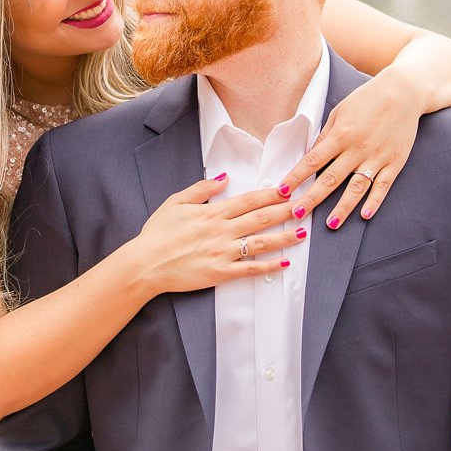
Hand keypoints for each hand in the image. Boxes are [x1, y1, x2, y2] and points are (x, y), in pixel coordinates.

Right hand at [132, 175, 306, 293]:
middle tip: (306, 206)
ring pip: (261, 243)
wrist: (144, 263)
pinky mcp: (220, 272)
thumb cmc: (156, 234)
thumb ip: (200, 190)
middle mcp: (222, 230)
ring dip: (284, 237)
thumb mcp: (175, 203)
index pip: (249, 200)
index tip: (289, 189)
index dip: (271, 194)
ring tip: (303, 233)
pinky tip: (285, 263)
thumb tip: (222, 178)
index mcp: (212, 213)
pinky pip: (250, 269)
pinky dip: (269, 266)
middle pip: (261, 218)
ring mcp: (223, 252)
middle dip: (286, 211)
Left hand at [278, 68, 421, 230]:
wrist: (404, 92)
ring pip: (357, 187)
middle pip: (331, 179)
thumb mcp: (340, 112)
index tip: (281, 191)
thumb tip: (311, 155)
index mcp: (340, 135)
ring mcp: (377, 157)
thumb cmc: (367, 100)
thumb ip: (326, 136)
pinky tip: (364, 215)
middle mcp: (357, 149)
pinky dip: (375, 201)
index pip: (312, 161)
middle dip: (312, 198)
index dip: (295, 178)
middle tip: (296, 215)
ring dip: (343, 207)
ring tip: (330, 224)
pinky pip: (383, 185)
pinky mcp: (395, 162)